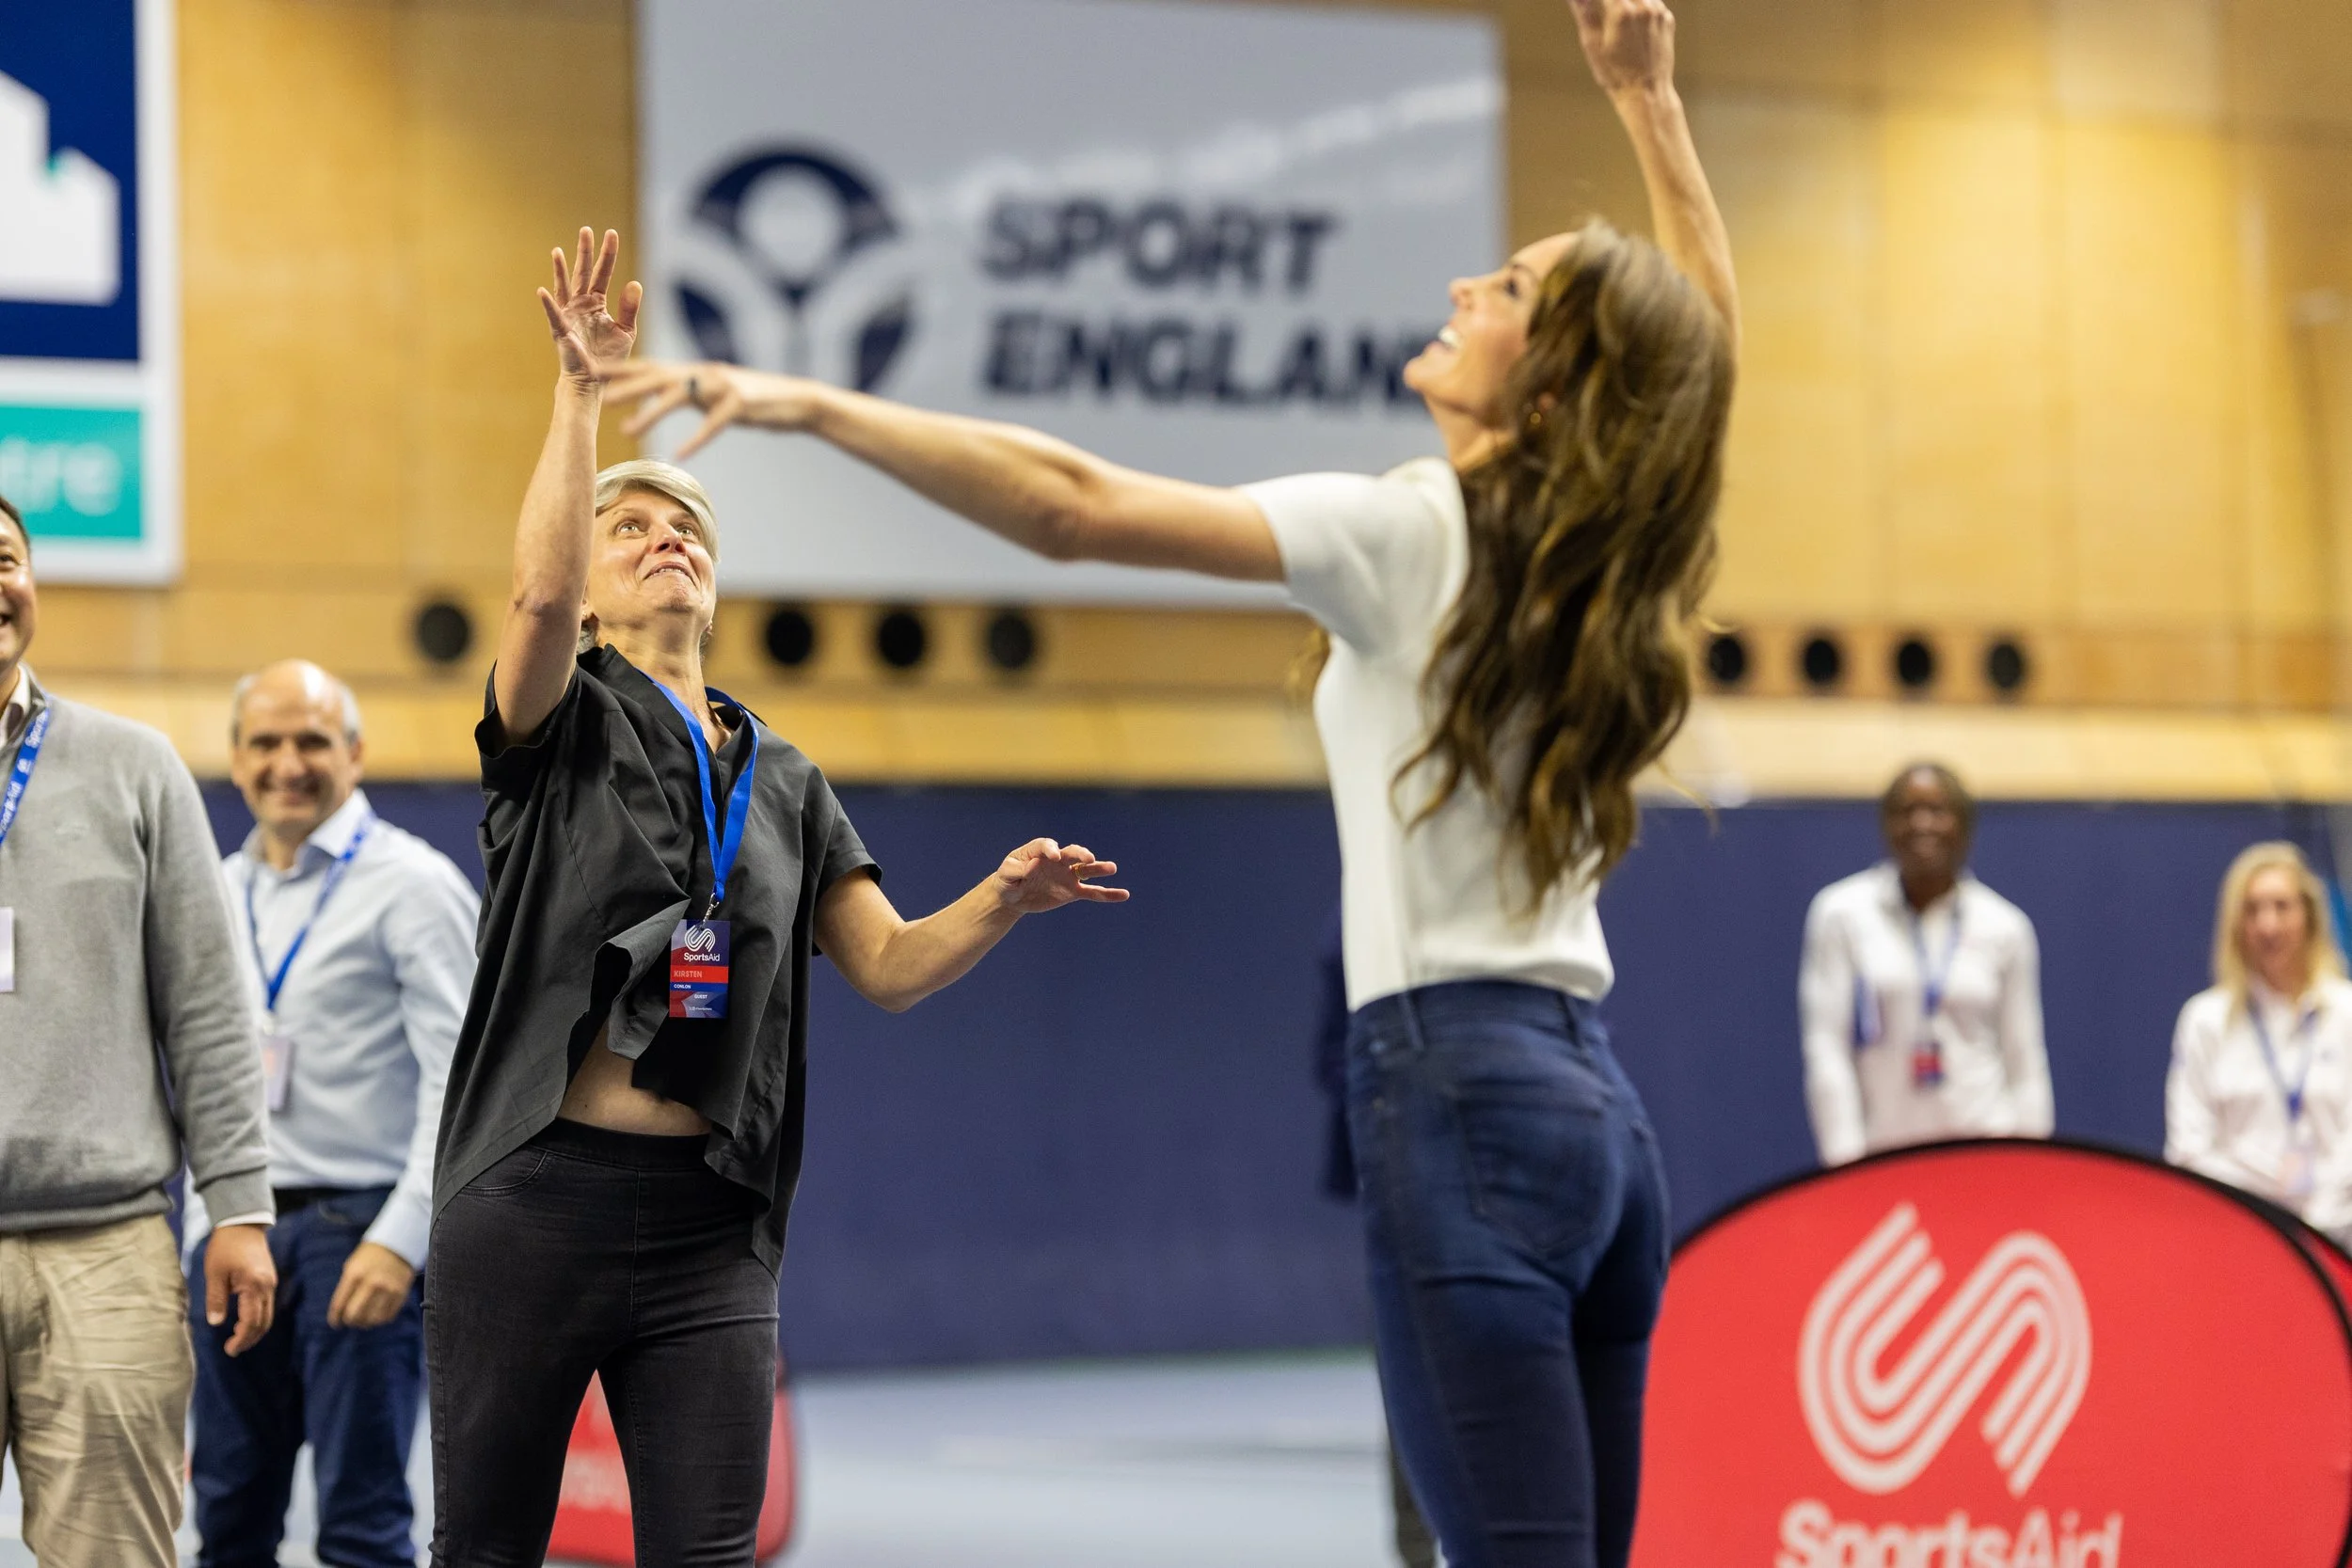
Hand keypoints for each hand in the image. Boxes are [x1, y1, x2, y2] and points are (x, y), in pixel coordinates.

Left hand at [204, 1223, 277, 1355]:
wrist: (243, 1224)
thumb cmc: (225, 1247)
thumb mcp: (215, 1273)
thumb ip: (216, 1299)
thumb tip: (216, 1323)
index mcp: (254, 1286)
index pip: (251, 1321)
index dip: (241, 1339)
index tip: (229, 1350)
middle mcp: (267, 1287)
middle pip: (264, 1322)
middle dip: (249, 1339)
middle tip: (233, 1349)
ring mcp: (270, 1283)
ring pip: (268, 1315)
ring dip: (255, 1330)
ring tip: (237, 1338)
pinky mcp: (269, 1280)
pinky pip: (267, 1306)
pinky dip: (258, 1319)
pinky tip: (243, 1321)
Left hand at [326, 1241, 417, 1329]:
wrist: (398, 1244)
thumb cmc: (370, 1257)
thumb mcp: (352, 1266)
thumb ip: (346, 1288)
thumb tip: (341, 1313)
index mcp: (355, 1274)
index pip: (339, 1304)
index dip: (335, 1318)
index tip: (335, 1323)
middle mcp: (371, 1282)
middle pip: (354, 1315)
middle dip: (349, 1321)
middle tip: (350, 1320)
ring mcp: (388, 1289)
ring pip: (371, 1319)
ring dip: (365, 1322)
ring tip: (364, 1319)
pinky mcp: (401, 1293)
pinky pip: (387, 1316)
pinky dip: (380, 1319)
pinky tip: (377, 1314)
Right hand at [538, 226, 641, 383]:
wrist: (593, 379)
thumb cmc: (608, 356)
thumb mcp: (626, 331)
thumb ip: (629, 308)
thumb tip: (635, 282)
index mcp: (597, 302)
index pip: (603, 273)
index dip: (607, 254)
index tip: (611, 233)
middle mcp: (581, 304)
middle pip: (583, 273)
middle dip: (585, 252)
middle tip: (587, 230)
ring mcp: (568, 314)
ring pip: (564, 287)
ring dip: (561, 269)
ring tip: (557, 250)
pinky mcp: (561, 330)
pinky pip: (553, 315)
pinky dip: (548, 304)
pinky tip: (542, 291)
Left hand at [597, 358, 827, 457]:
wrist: (796, 400)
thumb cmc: (755, 400)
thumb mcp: (715, 394)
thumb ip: (689, 393)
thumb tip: (660, 397)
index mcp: (694, 371)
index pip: (648, 366)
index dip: (618, 368)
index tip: (588, 370)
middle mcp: (703, 373)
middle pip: (655, 376)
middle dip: (622, 383)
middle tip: (593, 391)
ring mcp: (722, 387)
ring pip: (677, 397)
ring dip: (649, 413)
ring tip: (625, 429)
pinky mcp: (740, 404)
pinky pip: (713, 424)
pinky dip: (696, 439)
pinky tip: (680, 454)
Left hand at [991, 839, 1128, 915]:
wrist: (1012, 895)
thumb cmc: (1007, 879)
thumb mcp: (1006, 873)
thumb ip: (1018, 869)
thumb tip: (1034, 864)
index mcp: (1039, 851)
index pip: (1047, 845)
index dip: (1051, 849)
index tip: (1054, 856)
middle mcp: (1058, 860)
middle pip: (1072, 853)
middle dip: (1080, 854)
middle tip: (1088, 857)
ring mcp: (1067, 875)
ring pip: (1086, 870)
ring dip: (1099, 868)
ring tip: (1112, 868)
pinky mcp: (1072, 891)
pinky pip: (1092, 892)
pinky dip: (1107, 893)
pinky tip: (1123, 894)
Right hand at [1569, 0, 1676, 95]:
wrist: (1645, 92)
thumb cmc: (1614, 73)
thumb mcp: (1592, 44)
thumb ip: (1583, 12)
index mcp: (1622, 11)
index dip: (1597, 0)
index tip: (1590, 4)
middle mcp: (1644, 6)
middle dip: (1612, 2)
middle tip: (1604, 10)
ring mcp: (1659, 12)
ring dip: (1626, 2)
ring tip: (1615, 16)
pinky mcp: (1667, 20)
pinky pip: (1653, 2)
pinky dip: (1640, 5)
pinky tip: (1632, 22)